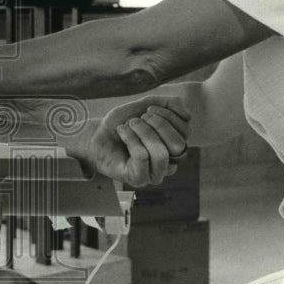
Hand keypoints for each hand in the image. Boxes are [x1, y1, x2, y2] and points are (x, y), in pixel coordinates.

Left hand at [67, 96, 190, 186]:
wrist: (96, 134)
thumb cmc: (121, 123)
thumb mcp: (144, 106)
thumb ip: (168, 104)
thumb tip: (188, 114)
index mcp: (173, 146)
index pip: (186, 131)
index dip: (169, 115)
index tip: (148, 108)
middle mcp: (168, 163)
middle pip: (179, 144)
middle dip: (158, 124)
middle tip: (139, 118)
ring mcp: (154, 174)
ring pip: (161, 153)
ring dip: (143, 132)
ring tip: (129, 125)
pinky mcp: (138, 179)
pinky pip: (142, 157)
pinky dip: (130, 138)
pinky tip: (122, 132)